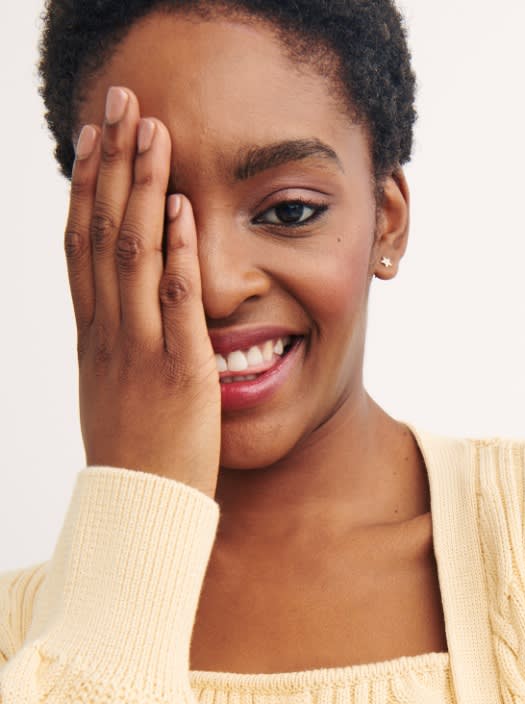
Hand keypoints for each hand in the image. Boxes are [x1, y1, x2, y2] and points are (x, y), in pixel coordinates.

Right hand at [65, 85, 220, 498]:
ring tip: (152, 129)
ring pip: (131, 252)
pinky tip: (183, 207)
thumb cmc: (138, 464)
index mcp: (94, 338)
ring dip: (142, 186)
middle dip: (111, 164)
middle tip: (121, 105)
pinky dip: (179, 251)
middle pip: (100, 231)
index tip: (91, 141)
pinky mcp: (179, 371)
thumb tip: (122, 330)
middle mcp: (108, 334)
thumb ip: (119, 356)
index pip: (81, 247)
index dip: (84, 188)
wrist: (141, 516)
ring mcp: (140, 349)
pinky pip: (175, 300)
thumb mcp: (114, 398)